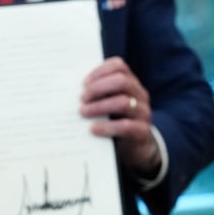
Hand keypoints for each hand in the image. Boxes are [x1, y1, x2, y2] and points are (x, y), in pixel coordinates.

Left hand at [80, 57, 159, 176]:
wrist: (135, 148)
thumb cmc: (116, 121)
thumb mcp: (108, 105)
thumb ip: (97, 95)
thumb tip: (70, 91)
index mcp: (131, 83)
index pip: (118, 66)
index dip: (99, 71)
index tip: (83, 83)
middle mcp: (139, 94)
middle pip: (121, 81)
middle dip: (98, 88)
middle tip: (81, 98)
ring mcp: (143, 112)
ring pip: (123, 102)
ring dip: (99, 106)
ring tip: (83, 112)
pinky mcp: (143, 131)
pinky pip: (126, 126)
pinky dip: (107, 127)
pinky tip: (93, 129)